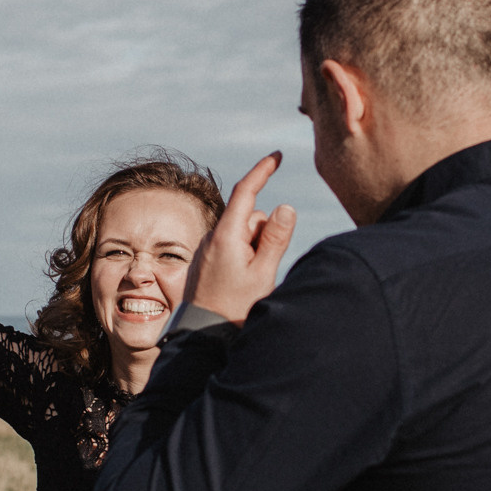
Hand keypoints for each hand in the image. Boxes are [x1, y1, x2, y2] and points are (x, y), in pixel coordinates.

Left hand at [185, 153, 296, 323]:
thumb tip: (285, 207)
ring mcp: (209, 247)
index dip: (263, 170)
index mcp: (226, 235)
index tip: (278, 156)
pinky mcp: (208, 258)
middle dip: (263, 233)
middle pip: (251, 217)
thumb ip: (275, 238)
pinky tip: (241, 282)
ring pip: (244, 233)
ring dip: (255, 247)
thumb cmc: (235, 306)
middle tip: (261, 269)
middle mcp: (213, 236)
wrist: (205, 334)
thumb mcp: (263, 273)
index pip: (246, 191)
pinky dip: (245, 255)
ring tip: (249, 280)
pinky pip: (234, 246)